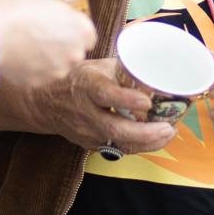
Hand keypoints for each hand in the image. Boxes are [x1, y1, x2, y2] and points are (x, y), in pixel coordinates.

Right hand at [0, 0, 96, 85]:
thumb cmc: (16, 10)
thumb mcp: (46, 3)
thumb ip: (61, 16)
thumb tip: (60, 21)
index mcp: (82, 30)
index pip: (88, 36)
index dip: (73, 32)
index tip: (61, 29)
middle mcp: (76, 54)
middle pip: (73, 52)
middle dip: (60, 47)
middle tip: (39, 37)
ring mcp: (58, 71)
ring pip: (56, 66)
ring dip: (45, 60)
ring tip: (24, 47)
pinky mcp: (39, 83)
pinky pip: (38, 76)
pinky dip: (30, 70)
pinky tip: (16, 57)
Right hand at [34, 57, 177, 154]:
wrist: (44, 102)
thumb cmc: (76, 78)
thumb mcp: (96, 66)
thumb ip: (122, 69)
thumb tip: (155, 67)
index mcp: (86, 85)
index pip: (105, 94)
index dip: (126, 100)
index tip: (147, 102)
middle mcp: (85, 111)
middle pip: (115, 128)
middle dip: (145, 132)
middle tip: (168, 128)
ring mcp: (86, 131)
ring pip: (119, 143)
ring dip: (147, 142)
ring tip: (168, 134)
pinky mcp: (90, 144)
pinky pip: (118, 148)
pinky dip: (139, 145)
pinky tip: (156, 139)